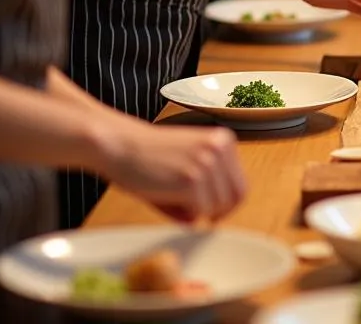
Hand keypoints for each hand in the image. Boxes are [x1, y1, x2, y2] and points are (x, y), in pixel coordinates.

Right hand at [98, 120, 245, 222]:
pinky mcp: (191, 179)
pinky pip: (200, 212)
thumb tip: (211, 219)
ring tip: (172, 197)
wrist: (120, 145)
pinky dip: (185, 214)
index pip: (241, 185)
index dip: (226, 205)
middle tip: (192, 212)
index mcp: (223, 140)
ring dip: (197, 213)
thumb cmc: (148, 156)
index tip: (210, 212)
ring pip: (218, 208)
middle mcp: (220, 148)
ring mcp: (207, 163)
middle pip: (235, 199)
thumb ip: (205, 187)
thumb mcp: (185, 164)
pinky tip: (167, 197)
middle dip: (215, 212)